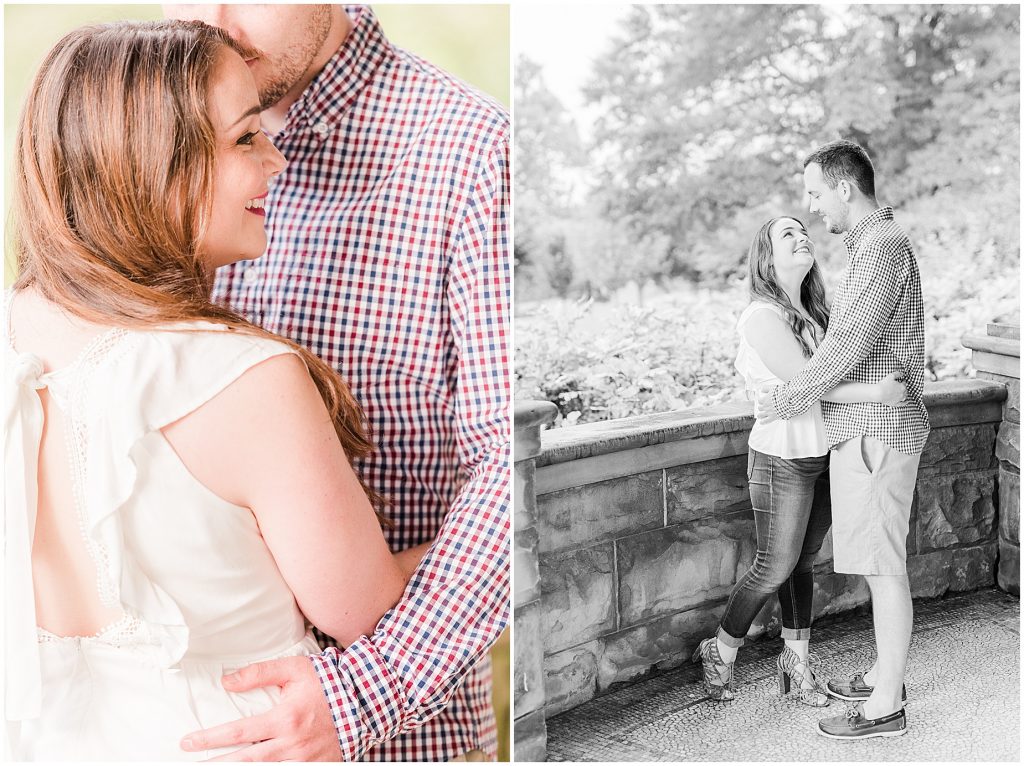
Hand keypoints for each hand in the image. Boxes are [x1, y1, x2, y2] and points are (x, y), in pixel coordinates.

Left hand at [180, 655, 341, 761]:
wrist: (365, 701)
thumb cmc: (329, 683)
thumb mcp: (295, 669)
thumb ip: (260, 673)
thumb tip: (228, 681)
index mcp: (285, 719)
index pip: (237, 733)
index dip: (209, 739)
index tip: (188, 742)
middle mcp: (291, 744)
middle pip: (243, 761)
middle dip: (215, 764)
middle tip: (192, 764)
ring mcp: (304, 760)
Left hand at [754, 385, 779, 424]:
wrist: (789, 399)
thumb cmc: (782, 393)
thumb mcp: (773, 387)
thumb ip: (766, 388)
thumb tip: (762, 390)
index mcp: (765, 399)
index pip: (760, 401)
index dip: (761, 400)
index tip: (763, 401)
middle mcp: (766, 406)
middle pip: (760, 408)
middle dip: (761, 407)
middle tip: (762, 408)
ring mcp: (769, 412)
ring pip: (761, 414)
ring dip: (760, 414)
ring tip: (760, 415)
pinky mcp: (773, 417)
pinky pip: (766, 421)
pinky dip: (763, 422)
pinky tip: (761, 422)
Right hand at [877, 371, 906, 405]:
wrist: (878, 393)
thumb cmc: (884, 385)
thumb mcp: (891, 376)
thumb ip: (897, 374)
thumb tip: (902, 373)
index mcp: (902, 387)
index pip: (904, 383)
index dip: (903, 382)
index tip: (902, 381)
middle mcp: (902, 393)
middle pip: (905, 390)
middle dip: (904, 388)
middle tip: (901, 386)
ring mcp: (899, 399)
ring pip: (905, 396)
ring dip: (905, 394)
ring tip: (904, 393)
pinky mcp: (895, 403)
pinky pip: (902, 404)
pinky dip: (905, 403)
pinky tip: (907, 402)